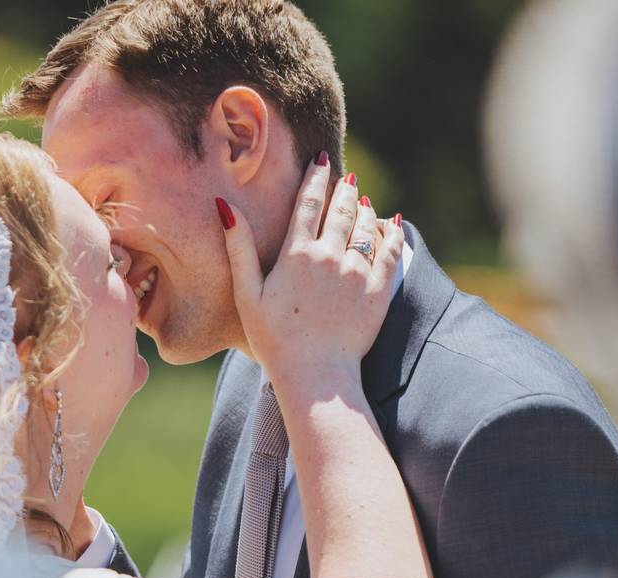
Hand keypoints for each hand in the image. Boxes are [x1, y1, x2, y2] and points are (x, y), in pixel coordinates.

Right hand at [217, 158, 403, 385]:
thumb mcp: (247, 294)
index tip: (319, 161)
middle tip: (347, 176)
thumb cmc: (274, 339)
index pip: (307, 203)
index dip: (314, 178)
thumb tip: (225, 208)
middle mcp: (330, 257)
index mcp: (297, 255)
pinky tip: (391, 224)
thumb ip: (239, 248)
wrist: (316, 375)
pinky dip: (391, 234)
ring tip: (363, 200)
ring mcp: (358, 273)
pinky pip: (390, 252)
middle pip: (341, 210)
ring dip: (364, 208)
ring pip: (366, 226)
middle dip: (343, 189)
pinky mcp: (379, 291)